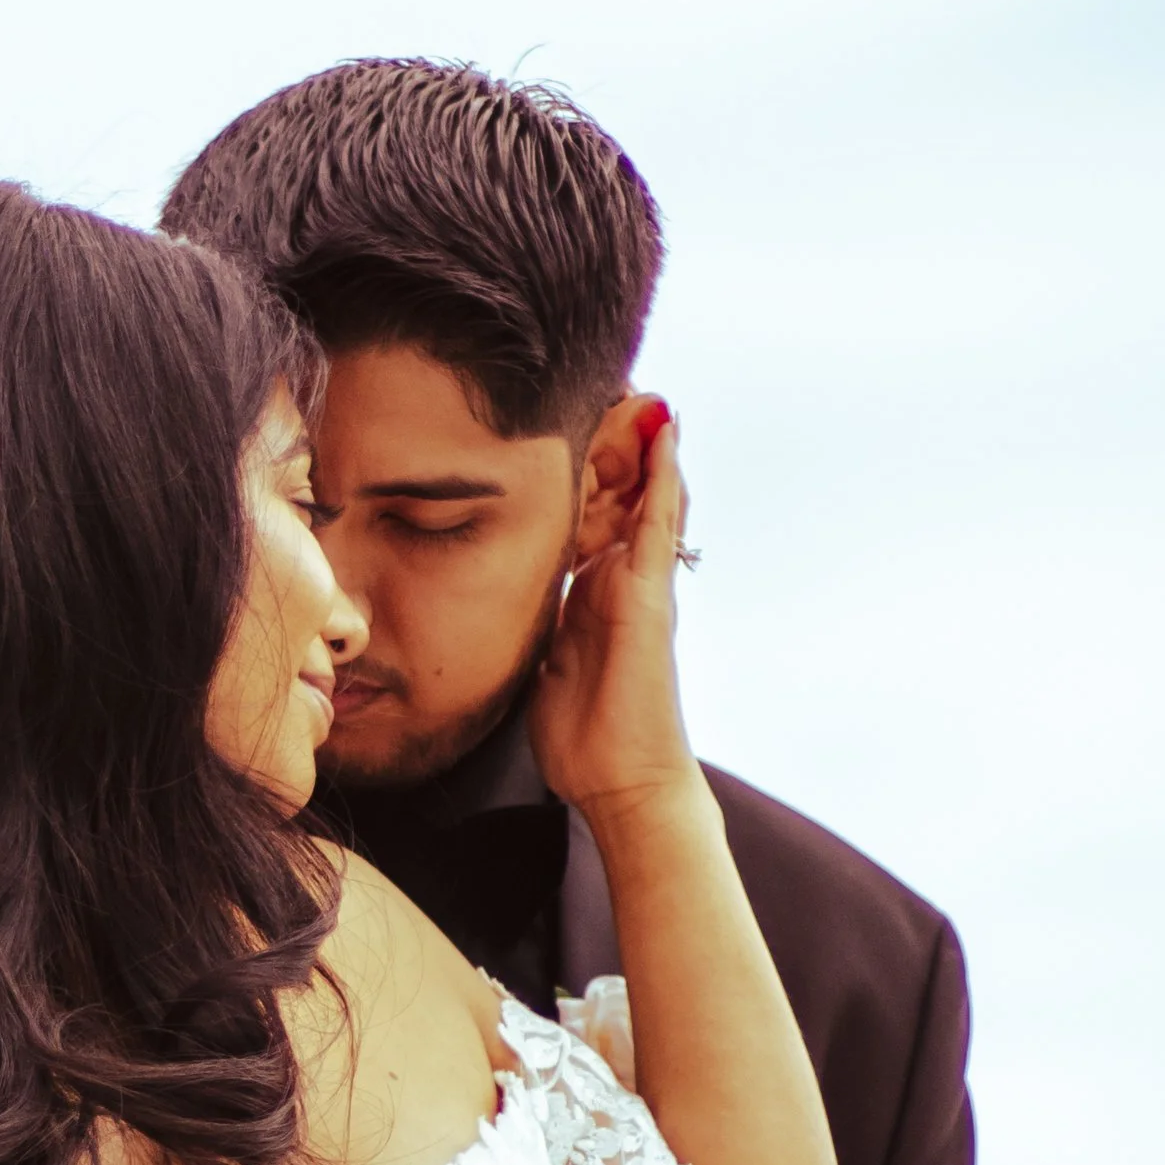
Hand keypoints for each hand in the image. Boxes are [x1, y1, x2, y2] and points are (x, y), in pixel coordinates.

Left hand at [526, 403, 695, 821]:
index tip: (558, 425)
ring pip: (642, 496)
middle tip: (607, 382)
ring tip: (639, 387)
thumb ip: (535, 627)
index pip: (583, 515)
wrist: (620, 782)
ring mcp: (638, 585)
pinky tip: (664, 434)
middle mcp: (618, 579)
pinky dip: (664, 478)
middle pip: (614, 493)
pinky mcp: (649, 597)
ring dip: (640, 442)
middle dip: (609, 441)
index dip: (577, 470)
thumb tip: (500, 607)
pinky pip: (658, 525)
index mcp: (590, 593)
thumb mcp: (542, 664)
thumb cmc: (584, 737)